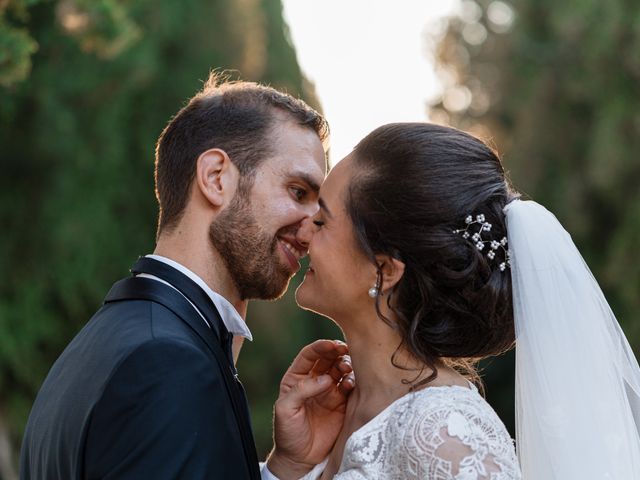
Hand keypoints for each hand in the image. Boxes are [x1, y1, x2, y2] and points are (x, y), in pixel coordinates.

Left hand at [267, 340, 354, 478]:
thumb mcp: (285, 409)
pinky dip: (352, 381)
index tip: (331, 344)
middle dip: (336, 351)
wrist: (300, 458)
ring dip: (345, 365)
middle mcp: (314, 381)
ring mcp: (329, 391)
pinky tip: (349, 384)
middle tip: (344, 350)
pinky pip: (349, 387)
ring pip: (340, 370)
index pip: (309, 355)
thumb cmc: (287, 433)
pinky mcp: (342, 403)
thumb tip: (325, 378)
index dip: (320, 347)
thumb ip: (302, 390)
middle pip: (328, 359)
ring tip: (346, 369)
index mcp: (297, 378)